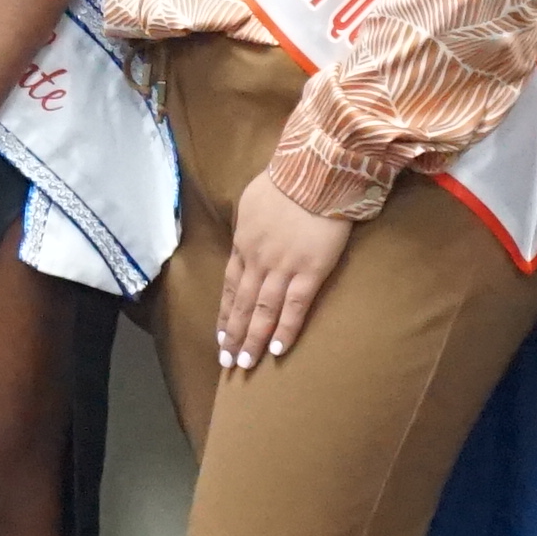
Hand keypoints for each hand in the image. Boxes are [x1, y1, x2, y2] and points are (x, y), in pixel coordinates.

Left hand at [213, 184, 355, 377]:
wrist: (315, 171)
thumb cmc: (287, 179)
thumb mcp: (253, 201)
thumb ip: (249, 226)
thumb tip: (248, 236)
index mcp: (244, 243)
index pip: (230, 287)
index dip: (225, 314)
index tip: (221, 337)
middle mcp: (258, 260)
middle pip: (242, 305)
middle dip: (234, 336)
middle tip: (228, 363)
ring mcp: (283, 267)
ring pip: (262, 311)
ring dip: (253, 340)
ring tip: (246, 365)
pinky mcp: (311, 270)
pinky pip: (295, 307)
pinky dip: (284, 330)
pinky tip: (276, 351)